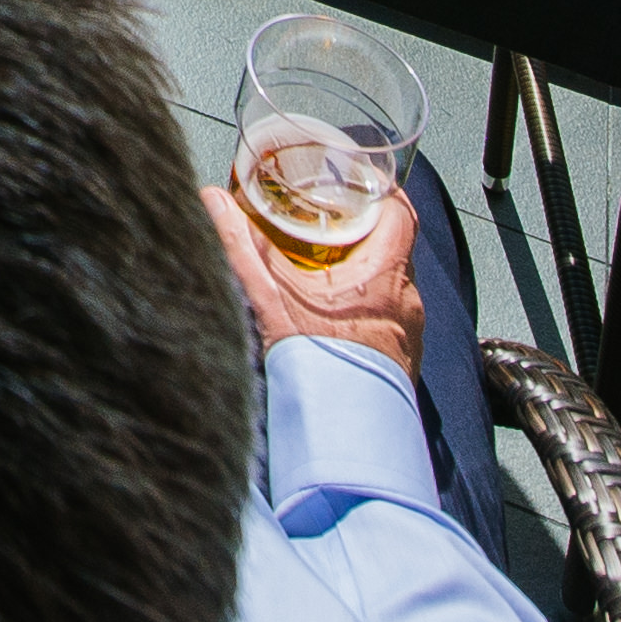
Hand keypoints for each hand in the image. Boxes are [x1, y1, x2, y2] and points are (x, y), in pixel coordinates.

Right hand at [202, 185, 426, 378]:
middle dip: (359, 231)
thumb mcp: (272, 299)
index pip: (401, 213)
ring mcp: (406, 336)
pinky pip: (384, 319)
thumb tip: (214, 202)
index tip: (356, 182)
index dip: (379, 191)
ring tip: (321, 267)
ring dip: (358, 273)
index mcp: (386, 277)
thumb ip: (242, 248)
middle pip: (391, 248)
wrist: (340, 439)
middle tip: (326, 220)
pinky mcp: (397, 362)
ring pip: (387, 286)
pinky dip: (359, 308)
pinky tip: (328, 315)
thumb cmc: (319, 371)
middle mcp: (405, 304)